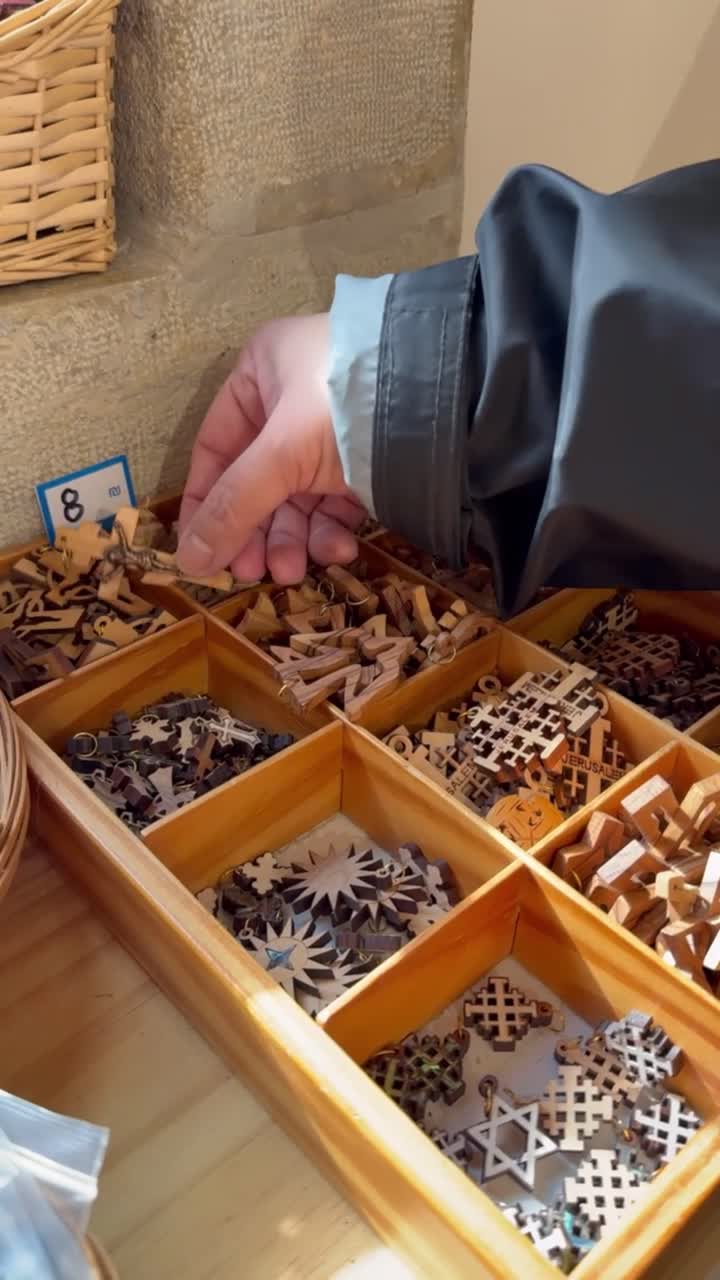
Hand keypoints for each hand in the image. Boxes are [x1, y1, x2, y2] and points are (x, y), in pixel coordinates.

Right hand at [176, 314, 365, 584]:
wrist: (452, 399)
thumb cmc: (347, 406)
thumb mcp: (282, 455)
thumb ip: (233, 507)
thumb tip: (186, 560)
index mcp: (261, 372)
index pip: (215, 448)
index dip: (205, 503)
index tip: (201, 552)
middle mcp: (294, 397)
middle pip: (258, 480)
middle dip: (257, 531)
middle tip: (253, 573)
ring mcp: (333, 429)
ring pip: (298, 496)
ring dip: (293, 539)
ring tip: (292, 572)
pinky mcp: (371, 457)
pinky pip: (337, 500)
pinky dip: (332, 530)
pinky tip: (340, 551)